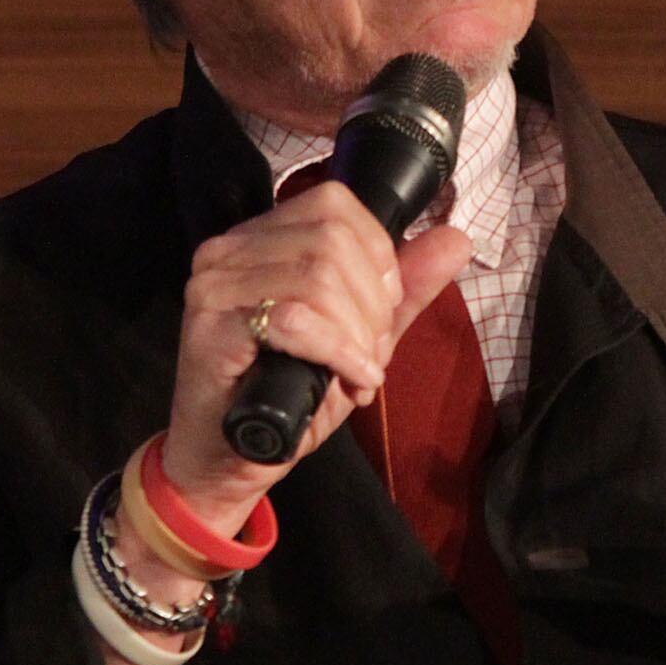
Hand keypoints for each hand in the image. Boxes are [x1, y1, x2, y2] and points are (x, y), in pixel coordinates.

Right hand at [155, 186, 474, 532]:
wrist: (228, 459)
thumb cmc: (289, 397)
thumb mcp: (358, 338)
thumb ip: (403, 291)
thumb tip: (456, 239)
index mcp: (262, 239)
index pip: (335, 204)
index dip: (377, 256)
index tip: (383, 312)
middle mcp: (230, 249)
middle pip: (332, 240)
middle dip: (373, 304)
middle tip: (370, 353)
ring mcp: (214, 285)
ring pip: (317, 278)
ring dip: (357, 334)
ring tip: (356, 373)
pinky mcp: (209, 327)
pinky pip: (295, 320)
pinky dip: (338, 353)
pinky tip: (349, 381)